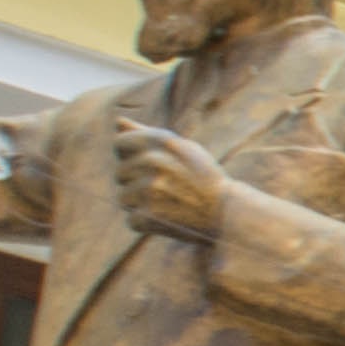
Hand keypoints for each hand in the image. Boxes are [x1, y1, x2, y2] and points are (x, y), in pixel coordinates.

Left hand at [109, 121, 230, 242]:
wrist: (226, 210)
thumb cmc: (202, 177)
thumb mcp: (181, 149)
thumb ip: (146, 134)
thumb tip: (118, 122)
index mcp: (161, 141)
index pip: (120, 143)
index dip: (129, 156)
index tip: (146, 165)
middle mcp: (154, 161)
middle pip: (120, 174)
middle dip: (136, 183)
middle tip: (166, 189)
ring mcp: (151, 188)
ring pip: (124, 198)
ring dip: (140, 204)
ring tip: (167, 204)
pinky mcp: (151, 214)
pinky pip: (132, 220)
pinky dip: (147, 223)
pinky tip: (168, 218)